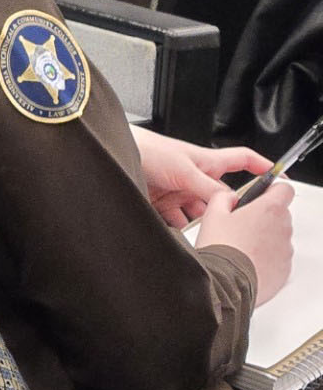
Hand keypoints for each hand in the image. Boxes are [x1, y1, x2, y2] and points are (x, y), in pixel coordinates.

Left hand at [129, 126, 271, 228]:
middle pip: (220, 200)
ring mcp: (179, 192)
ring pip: (199, 216)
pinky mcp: (162, 205)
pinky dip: (179, 232)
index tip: (278, 178)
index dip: (261, 167)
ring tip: (203, 238)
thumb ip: (208, 188)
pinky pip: (176, 224)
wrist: (111, 155)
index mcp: (206, 163)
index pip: (241, 161)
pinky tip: (180, 240)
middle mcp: (194, 178)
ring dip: (199, 227)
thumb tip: (230, 204)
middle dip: (224, 214)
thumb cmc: (147, 149)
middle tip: (229, 229)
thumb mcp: (184, 169)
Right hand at [195, 179, 294, 305]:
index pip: (284, 188)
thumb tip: (230, 197)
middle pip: (279, 214)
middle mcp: (283, 228)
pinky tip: (246, 260)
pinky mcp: (284, 270)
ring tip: (240, 246)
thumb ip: (224, 196)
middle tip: (241, 224)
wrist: (225, 282)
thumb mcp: (212, 213)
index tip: (265, 192)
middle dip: (263, 216)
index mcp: (269, 209)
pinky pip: (278, 258)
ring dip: (264, 237)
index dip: (273, 188)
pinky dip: (266, 257)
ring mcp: (286, 251)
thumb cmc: (220, 248)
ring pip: (278, 237)